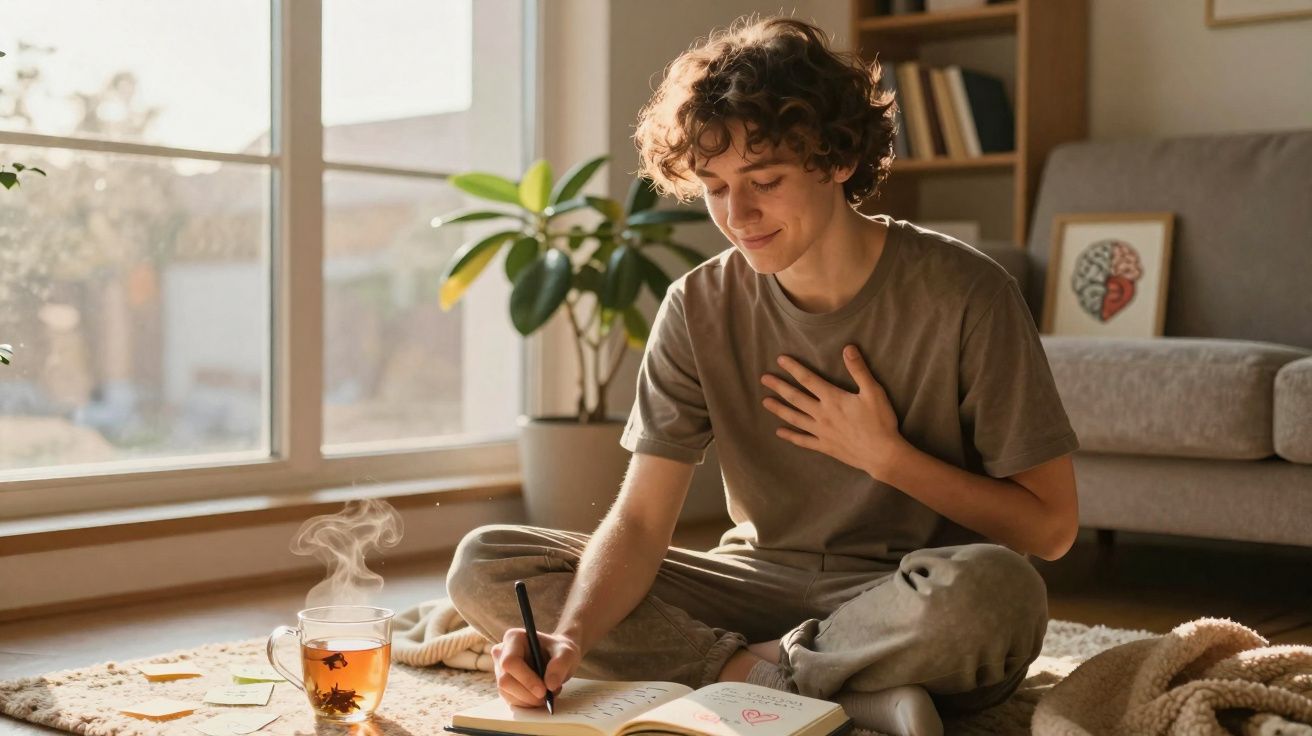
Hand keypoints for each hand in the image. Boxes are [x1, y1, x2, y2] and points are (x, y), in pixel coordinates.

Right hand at [491, 628, 581, 707]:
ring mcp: (500, 670)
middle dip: (528, 693)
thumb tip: (550, 685)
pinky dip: (527, 703)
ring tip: (549, 693)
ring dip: (529, 699)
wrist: (558, 657)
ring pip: (507, 692)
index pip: (510, 662)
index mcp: (513, 638)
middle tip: (548, 696)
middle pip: (505, 680)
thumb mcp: (567, 653)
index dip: (525, 679)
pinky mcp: (504, 685)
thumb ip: (560, 665)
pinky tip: (540, 696)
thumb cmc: (559, 650)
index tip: (543, 690)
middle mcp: (502, 653)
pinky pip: (511, 699)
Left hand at [760, 345, 909, 479]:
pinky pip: (803, 441)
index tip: (780, 360)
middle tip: (764, 379)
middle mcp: (822, 414)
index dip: (793, 368)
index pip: (808, 379)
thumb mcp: (873, 392)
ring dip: (779, 409)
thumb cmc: (880, 422)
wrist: (882, 454)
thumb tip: (848, 348)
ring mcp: (821, 432)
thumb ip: (859, 370)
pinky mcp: (824, 446)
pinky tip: (779, 432)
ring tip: (765, 402)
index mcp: (833, 399)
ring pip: (794, 418)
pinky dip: (790, 436)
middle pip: (795, 398)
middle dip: (779, 386)